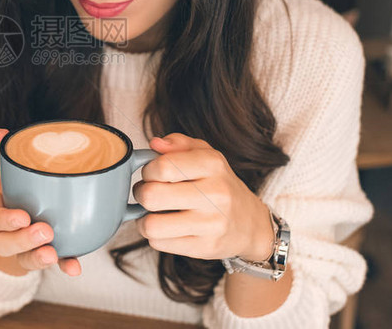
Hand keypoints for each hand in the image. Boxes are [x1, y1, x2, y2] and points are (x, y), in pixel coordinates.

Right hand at [0, 128, 80, 275]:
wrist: (16, 204)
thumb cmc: (8, 181)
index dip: (6, 221)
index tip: (23, 217)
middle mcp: (6, 231)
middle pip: (5, 244)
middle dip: (23, 241)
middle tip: (45, 231)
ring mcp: (25, 244)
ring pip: (25, 258)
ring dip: (38, 258)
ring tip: (53, 254)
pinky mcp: (45, 250)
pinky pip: (54, 262)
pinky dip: (64, 265)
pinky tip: (74, 268)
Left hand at [132, 134, 274, 261]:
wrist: (251, 223)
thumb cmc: (219, 184)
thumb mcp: (206, 155)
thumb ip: (178, 143)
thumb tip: (154, 143)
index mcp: (213, 165)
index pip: (162, 166)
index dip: (148, 170)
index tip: (152, 174)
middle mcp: (215, 194)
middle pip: (152, 195)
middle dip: (141, 193)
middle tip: (148, 193)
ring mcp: (211, 224)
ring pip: (151, 225)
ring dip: (144, 219)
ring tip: (153, 213)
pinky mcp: (205, 247)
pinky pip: (159, 243)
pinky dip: (156, 235)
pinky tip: (167, 228)